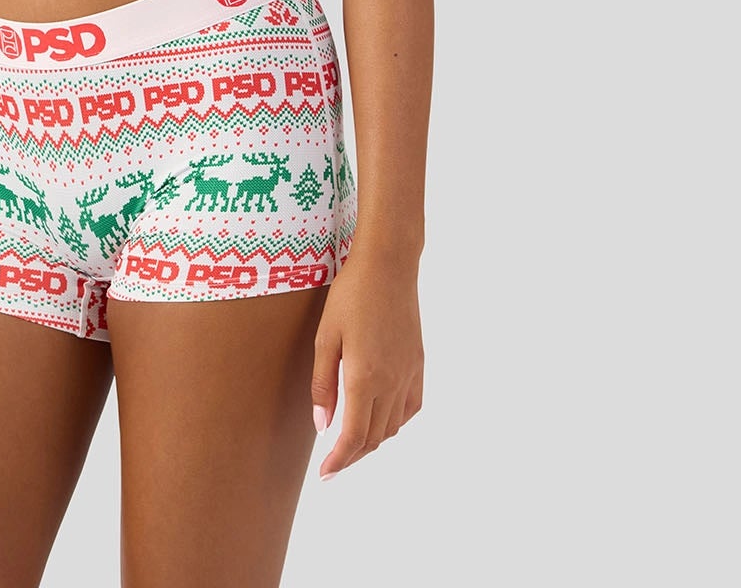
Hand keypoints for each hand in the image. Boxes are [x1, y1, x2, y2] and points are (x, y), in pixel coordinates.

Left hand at [310, 247, 423, 477]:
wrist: (388, 266)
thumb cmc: (350, 295)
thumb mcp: (325, 337)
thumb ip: (324, 384)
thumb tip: (323, 426)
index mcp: (365, 377)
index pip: (354, 437)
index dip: (339, 461)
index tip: (325, 474)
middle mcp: (392, 382)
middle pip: (374, 437)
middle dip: (353, 455)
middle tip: (333, 463)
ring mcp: (409, 374)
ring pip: (393, 426)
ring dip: (373, 440)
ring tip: (352, 442)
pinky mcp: (418, 364)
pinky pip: (411, 407)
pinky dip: (396, 421)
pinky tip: (382, 417)